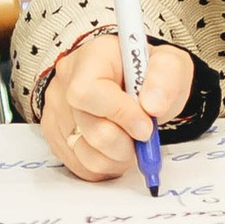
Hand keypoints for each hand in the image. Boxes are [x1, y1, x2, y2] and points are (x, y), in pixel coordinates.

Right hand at [39, 31, 197, 180]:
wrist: (132, 82)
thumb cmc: (146, 73)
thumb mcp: (169, 64)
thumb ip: (166, 77)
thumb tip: (153, 106)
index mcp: (91, 57)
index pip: (88, 91)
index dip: (119, 115)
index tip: (146, 127)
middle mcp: (66, 81)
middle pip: (88, 128)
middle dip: (124, 142)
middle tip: (143, 137)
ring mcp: (56, 110)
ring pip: (83, 152)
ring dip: (116, 157)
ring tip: (131, 141)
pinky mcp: (55, 135)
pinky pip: (79, 166)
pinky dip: (105, 165)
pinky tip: (117, 149)